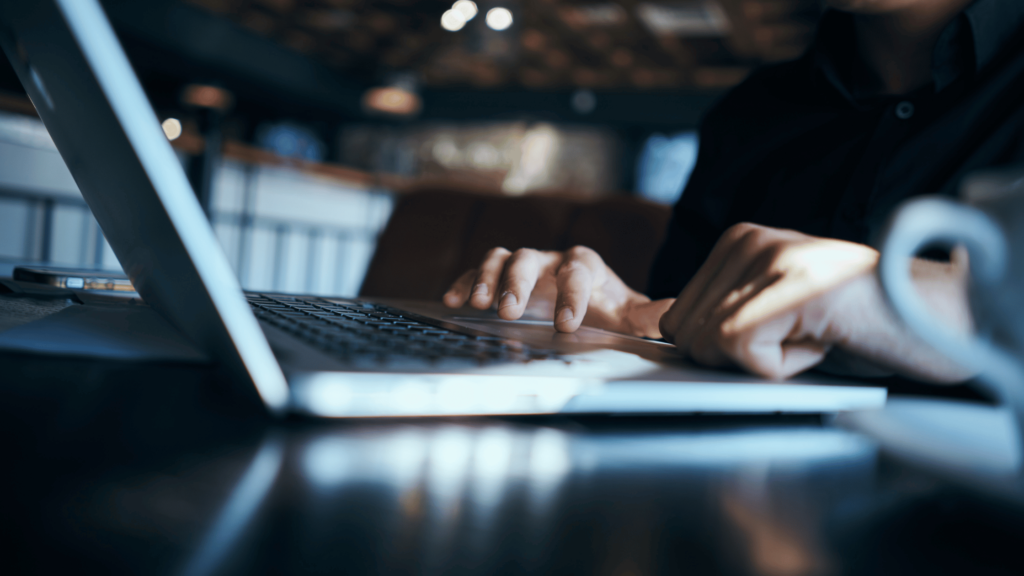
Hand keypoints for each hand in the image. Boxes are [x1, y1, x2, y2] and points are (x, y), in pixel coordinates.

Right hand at [443, 246, 671, 336]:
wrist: (589, 305)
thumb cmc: (609, 311)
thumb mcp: (631, 316)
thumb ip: (650, 315)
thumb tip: (674, 314)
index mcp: (585, 264)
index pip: (577, 272)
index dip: (571, 296)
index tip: (566, 325)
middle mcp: (551, 259)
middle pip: (530, 259)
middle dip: (518, 284)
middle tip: (510, 312)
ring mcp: (524, 266)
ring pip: (502, 258)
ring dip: (487, 279)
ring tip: (476, 303)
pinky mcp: (501, 277)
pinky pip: (478, 272)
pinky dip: (464, 281)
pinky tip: (452, 300)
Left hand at [659, 223, 973, 381]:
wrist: (937, 316)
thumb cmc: (859, 322)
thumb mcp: (778, 310)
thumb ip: (726, 314)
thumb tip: (672, 345)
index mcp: (736, 242)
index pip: (676, 319)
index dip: (724, 348)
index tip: (779, 335)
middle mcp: (746, 241)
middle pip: (686, 334)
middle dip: (738, 356)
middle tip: (800, 336)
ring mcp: (769, 259)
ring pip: (710, 344)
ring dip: (765, 361)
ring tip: (815, 334)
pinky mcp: (791, 287)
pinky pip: (743, 351)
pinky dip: (783, 367)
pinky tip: (824, 340)